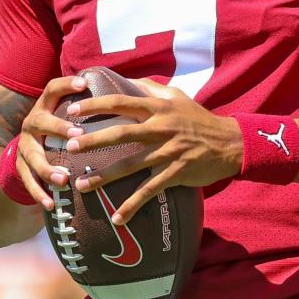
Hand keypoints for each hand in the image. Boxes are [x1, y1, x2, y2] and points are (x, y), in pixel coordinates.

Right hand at [14, 75, 88, 209]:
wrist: (28, 148)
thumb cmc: (62, 128)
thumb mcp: (69, 113)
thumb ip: (93, 104)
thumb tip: (132, 90)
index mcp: (46, 106)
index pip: (52, 89)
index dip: (66, 85)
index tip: (83, 84)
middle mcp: (32, 123)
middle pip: (40, 122)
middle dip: (58, 128)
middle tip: (77, 135)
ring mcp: (24, 146)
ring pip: (32, 156)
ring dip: (47, 168)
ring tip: (64, 179)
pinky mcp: (21, 168)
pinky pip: (27, 182)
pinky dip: (39, 193)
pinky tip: (51, 204)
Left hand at [60, 79, 243, 224]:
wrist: (230, 143)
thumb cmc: (199, 119)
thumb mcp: (178, 96)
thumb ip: (151, 88)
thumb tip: (127, 80)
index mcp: (158, 108)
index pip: (120, 103)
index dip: (94, 106)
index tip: (72, 112)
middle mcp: (160, 128)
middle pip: (120, 133)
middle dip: (92, 140)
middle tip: (68, 147)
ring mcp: (167, 152)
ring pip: (130, 165)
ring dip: (104, 176)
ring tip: (81, 184)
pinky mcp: (175, 174)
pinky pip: (149, 191)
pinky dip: (132, 205)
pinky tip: (117, 218)